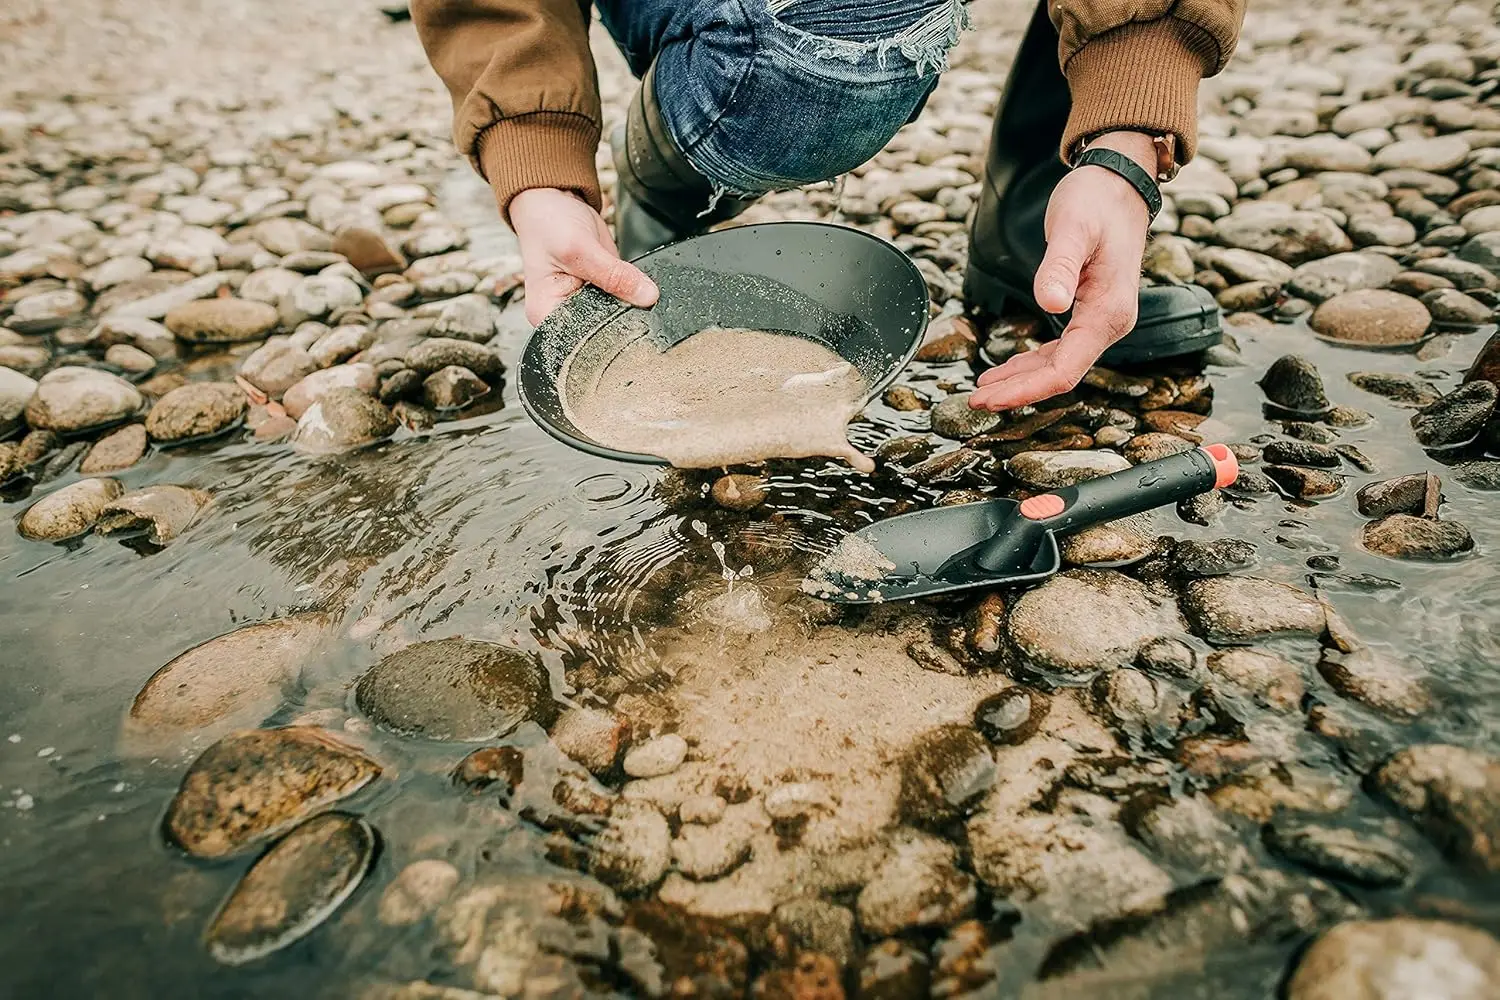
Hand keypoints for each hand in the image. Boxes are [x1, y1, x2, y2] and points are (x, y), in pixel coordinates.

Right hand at [509, 187, 658, 325]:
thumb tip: (647, 296)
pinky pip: (623, 299)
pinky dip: (634, 293)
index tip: (634, 318)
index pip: (583, 339)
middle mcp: (564, 314)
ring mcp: (584, 304)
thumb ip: (613, 275)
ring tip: (640, 291)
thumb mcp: (579, 248)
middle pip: (602, 329)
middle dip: (624, 317)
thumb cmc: (548, 224)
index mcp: (546, 314)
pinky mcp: (601, 292)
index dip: (610, 331)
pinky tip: (639, 286)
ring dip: (632, 305)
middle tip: (644, 304)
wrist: (554, 201)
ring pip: (616, 315)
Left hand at [969, 131, 1154, 410]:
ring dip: (1021, 381)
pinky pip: (1060, 350)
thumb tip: (1050, 304)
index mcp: (1108, 312)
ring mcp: (1101, 319)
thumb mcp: (1073, 228)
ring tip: (983, 391)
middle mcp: (1110, 323)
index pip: (1065, 370)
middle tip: (974, 401)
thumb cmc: (1097, 200)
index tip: (990, 398)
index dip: (1026, 389)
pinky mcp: (1090, 312)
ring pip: (1059, 366)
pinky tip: (1007, 370)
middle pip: (1060, 375)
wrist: (1119, 183)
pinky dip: (1031, 364)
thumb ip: (1059, 266)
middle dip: (1017, 392)